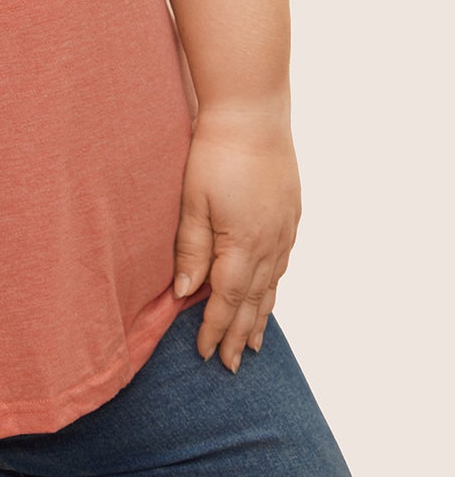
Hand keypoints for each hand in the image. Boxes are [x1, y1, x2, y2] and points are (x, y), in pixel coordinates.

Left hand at [172, 107, 301, 372]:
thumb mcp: (192, 201)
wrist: (253, 112)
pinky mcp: (291, 214)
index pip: (226, 300)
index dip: (215, 329)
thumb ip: (191, 249)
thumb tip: (184, 292)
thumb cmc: (215, 153)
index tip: (206, 354)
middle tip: (232, 364)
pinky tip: (269, 293)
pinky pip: (283, 263)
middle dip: (240, 334)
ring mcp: (284, 229)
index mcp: (242, 244)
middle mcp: (270, 243)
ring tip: (254, 342)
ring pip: (272, 285)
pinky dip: (274, 286)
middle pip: (253, 300)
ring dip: (261, 315)